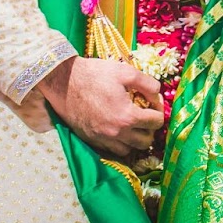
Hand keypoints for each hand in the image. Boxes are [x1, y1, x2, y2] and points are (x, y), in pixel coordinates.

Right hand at [37, 56, 164, 157]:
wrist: (64, 82)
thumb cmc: (95, 75)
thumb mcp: (125, 72)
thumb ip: (148, 84)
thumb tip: (157, 96)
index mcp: (127, 116)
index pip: (156, 122)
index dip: (159, 111)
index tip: (153, 104)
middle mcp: (117, 133)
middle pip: (145, 141)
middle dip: (150, 129)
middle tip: (146, 115)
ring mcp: (103, 139)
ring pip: (130, 150)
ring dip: (136, 139)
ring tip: (133, 125)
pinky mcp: (92, 141)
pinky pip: (113, 151)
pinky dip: (120, 144)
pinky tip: (119, 130)